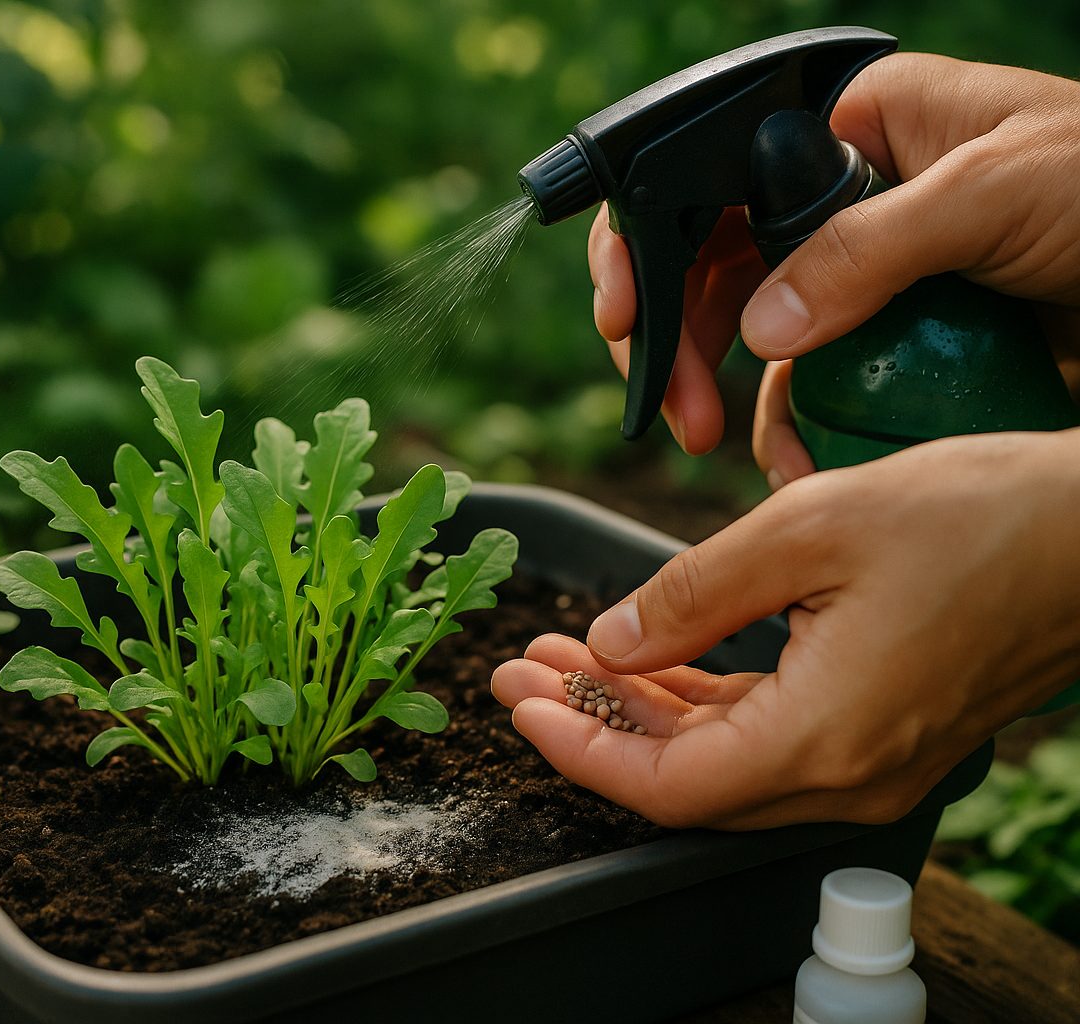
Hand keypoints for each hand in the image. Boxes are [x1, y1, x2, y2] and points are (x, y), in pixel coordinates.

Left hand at [491, 429, 1079, 828]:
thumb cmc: (980, 517)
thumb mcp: (809, 528)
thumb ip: (694, 593)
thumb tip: (610, 641)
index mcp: (826, 738)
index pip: (667, 787)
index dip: (578, 751)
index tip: (518, 701)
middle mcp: (848, 773)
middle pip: (686, 779)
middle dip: (593, 724)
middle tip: (523, 668)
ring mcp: (871, 759)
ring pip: (724, 757)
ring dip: (640, 710)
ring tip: (567, 654)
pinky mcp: (883, 729)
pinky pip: (768, 734)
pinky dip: (700, 700)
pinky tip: (651, 655)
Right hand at [588, 53, 1079, 480]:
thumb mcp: (993, 194)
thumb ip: (864, 249)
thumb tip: (757, 329)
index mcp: (861, 130)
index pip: (719, 174)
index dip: (655, 242)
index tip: (628, 313)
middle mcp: (852, 202)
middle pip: (719, 265)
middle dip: (683, 339)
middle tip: (677, 406)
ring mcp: (872, 282)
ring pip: (758, 340)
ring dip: (728, 399)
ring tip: (719, 444)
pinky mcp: (897, 352)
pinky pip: (816, 391)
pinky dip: (794, 433)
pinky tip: (795, 465)